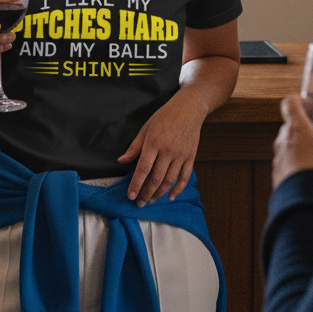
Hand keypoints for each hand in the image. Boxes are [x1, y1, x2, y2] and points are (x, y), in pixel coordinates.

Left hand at [118, 92, 205, 206]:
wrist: (189, 108)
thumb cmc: (164, 117)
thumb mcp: (145, 128)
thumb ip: (134, 147)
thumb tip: (121, 161)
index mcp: (154, 142)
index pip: (143, 168)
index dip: (136, 184)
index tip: (130, 195)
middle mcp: (168, 150)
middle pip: (156, 178)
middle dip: (146, 193)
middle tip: (139, 203)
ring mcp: (181, 155)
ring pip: (170, 180)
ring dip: (159, 193)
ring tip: (151, 200)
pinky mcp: (191, 157)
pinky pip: (185, 177)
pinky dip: (178, 189)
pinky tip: (170, 196)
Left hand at [272, 96, 312, 189]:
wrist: (303, 203)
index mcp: (297, 129)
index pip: (290, 104)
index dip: (300, 101)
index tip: (309, 106)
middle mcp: (283, 142)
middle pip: (290, 126)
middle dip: (305, 128)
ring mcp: (279, 159)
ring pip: (288, 147)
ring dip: (302, 148)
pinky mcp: (278, 176)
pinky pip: (287, 165)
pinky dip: (298, 166)